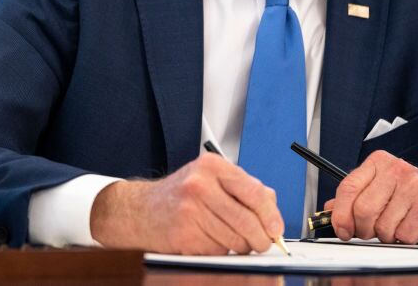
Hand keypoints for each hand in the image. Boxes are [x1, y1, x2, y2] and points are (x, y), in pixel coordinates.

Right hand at [89, 153, 283, 254]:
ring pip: (235, 239)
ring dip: (239, 246)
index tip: (276, 229)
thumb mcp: (211, 179)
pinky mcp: (184, 234)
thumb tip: (273, 210)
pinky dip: (220, 251)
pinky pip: (217, 251)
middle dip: (260, 237)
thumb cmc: (180, 195)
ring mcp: (190, 209)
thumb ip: (243, 188)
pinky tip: (209, 239)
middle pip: (247, 220)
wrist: (141, 210)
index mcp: (212, 166)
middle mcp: (200, 184)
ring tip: (229, 238)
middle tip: (262, 242)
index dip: (271, 215)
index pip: (254, 192)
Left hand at [324, 150, 417, 243]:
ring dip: (386, 235)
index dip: (340, 213)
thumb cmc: (414, 196)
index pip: (348, 187)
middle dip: (363, 229)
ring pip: (382, 226)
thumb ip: (355, 196)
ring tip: (397, 225)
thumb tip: (329, 208)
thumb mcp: (381, 189)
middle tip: (370, 232)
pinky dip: (404, 238)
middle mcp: (396, 170)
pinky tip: (412, 227)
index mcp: (380, 162)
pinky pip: (402, 235)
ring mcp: (413, 187)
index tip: (341, 228)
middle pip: (362, 210)